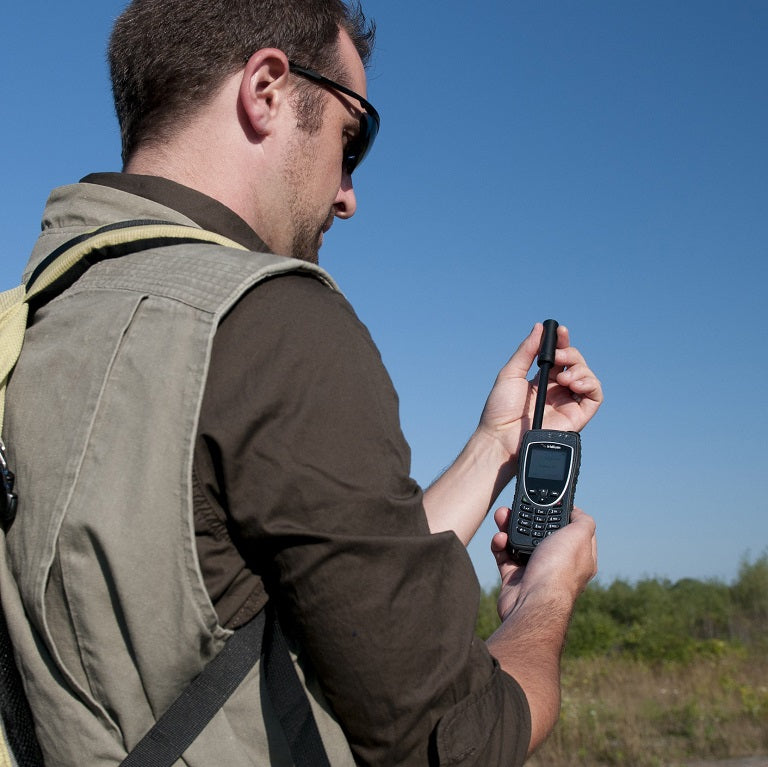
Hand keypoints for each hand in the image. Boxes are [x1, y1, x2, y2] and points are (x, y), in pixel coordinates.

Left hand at [478, 323, 602, 466]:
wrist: (500, 438)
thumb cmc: (500, 409)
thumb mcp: (510, 374)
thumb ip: (526, 351)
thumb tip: (539, 328)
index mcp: (542, 381)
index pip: (560, 357)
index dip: (563, 343)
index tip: (560, 331)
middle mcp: (557, 391)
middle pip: (576, 365)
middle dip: (571, 354)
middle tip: (558, 356)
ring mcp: (568, 403)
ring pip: (588, 378)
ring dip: (580, 369)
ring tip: (563, 377)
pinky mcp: (577, 416)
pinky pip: (595, 397)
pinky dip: (590, 384)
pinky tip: (573, 383)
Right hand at [490, 506, 596, 621]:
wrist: (533, 603)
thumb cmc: (559, 570)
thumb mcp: (579, 535)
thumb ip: (583, 520)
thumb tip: (577, 511)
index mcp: (579, 557)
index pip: (572, 531)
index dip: (560, 515)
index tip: (548, 502)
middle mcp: (558, 565)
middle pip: (542, 533)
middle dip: (528, 518)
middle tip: (517, 506)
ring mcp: (535, 572)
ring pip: (521, 542)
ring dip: (509, 527)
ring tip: (502, 516)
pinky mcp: (514, 579)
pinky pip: (505, 556)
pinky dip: (500, 545)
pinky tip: (500, 539)